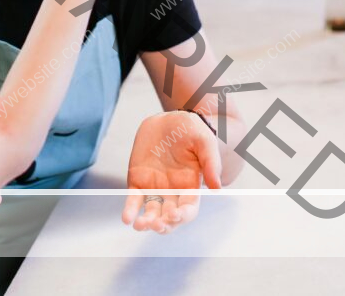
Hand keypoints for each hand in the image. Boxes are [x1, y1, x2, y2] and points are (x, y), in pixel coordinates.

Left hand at [122, 112, 221, 233]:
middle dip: (164, 224)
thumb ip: (211, 162)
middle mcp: (173, 192)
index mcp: (190, 187)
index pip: (188, 210)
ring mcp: (154, 188)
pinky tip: (126, 219)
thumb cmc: (190, 130)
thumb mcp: (204, 141)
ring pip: (151, 212)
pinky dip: (130, 210)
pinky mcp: (138, 181)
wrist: (168, 120)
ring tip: (140, 225)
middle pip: (169, 217)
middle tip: (157, 224)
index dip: (183, 215)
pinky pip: (134, 200)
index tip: (175, 215)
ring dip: (146, 222)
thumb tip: (217, 187)